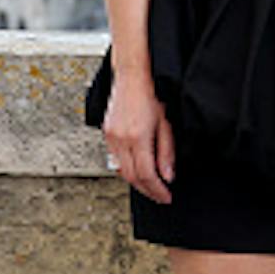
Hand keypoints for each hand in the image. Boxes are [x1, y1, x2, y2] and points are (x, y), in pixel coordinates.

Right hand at [101, 71, 175, 204]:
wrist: (133, 76)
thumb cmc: (153, 95)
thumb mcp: (166, 123)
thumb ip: (166, 151)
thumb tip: (168, 176)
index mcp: (137, 138)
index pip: (147, 175)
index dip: (157, 190)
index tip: (166, 196)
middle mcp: (121, 140)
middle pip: (132, 177)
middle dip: (147, 190)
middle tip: (160, 196)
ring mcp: (111, 137)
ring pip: (122, 170)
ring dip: (137, 182)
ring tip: (152, 186)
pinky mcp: (107, 134)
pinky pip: (116, 158)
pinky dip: (128, 168)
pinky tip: (138, 169)